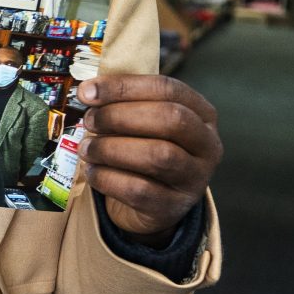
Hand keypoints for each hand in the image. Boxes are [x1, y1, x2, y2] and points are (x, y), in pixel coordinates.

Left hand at [77, 74, 221, 239]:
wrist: (151, 203)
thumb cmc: (145, 149)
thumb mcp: (143, 122)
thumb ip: (124, 103)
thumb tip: (88, 91)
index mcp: (202, 114)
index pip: (167, 89)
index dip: (124, 87)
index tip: (86, 91)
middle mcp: (207, 145)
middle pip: (170, 119)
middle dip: (119, 116)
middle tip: (89, 121)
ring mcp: (194, 178)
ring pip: (157, 155)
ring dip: (111, 148)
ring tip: (86, 148)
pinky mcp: (173, 207)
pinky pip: (138, 189)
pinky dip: (107, 177)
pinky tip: (92, 171)